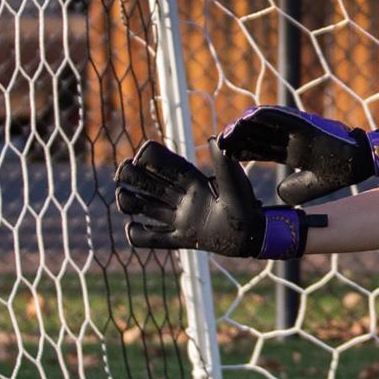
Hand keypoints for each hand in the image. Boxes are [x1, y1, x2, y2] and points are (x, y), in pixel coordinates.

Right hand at [114, 139, 311, 259]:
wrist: (254, 237)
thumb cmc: (246, 206)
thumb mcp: (234, 184)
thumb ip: (223, 164)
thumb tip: (212, 139)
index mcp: (192, 181)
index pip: (162, 163)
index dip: (147, 158)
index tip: (141, 158)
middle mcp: (182, 198)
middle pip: (147, 181)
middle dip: (130, 175)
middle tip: (124, 176)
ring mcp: (180, 219)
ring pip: (144, 207)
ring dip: (128, 201)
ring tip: (126, 200)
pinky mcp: (182, 239)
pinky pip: (153, 240)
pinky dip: (137, 235)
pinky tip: (133, 228)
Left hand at [219, 105, 378, 203]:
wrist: (361, 162)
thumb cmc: (341, 171)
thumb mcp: (312, 185)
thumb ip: (295, 188)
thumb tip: (277, 193)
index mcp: (293, 150)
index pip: (261, 148)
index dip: (243, 151)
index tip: (226, 155)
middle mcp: (292, 137)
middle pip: (258, 134)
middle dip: (238, 138)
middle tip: (219, 142)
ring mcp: (297, 128)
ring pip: (263, 123)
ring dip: (244, 126)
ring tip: (227, 132)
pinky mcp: (304, 122)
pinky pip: (279, 114)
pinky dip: (261, 115)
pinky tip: (245, 119)